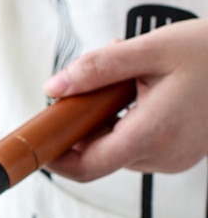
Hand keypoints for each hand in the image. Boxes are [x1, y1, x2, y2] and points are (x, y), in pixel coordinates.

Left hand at [43, 17, 207, 180]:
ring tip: (125, 81)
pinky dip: (126, 122)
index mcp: (152, 135)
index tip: (38, 143)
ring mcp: (173, 159)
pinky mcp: (179, 154)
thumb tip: (54, 88)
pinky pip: (137, 145)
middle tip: (87, 87)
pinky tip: (140, 92)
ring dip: (105, 121)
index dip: (56, 160)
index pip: (87, 167)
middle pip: (98, 156)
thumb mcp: (150, 50)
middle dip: (83, 126)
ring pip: (117, 150)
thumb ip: (97, 69)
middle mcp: (163, 156)